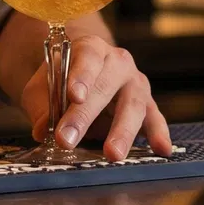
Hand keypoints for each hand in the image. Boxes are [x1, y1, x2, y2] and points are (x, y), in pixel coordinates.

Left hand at [17, 33, 172, 161]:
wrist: (83, 79)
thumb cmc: (61, 82)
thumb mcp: (41, 88)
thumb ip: (41, 106)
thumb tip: (42, 130)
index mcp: (91, 49)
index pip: (88, 57)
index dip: (82, 76)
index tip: (73, 96)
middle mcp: (118, 63)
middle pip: (106, 86)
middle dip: (86, 115)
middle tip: (67, 140)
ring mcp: (136, 84)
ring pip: (134, 105)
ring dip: (123, 132)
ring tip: (112, 155)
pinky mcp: (148, 105)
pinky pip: (155, 118)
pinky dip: (159, 134)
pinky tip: (162, 149)